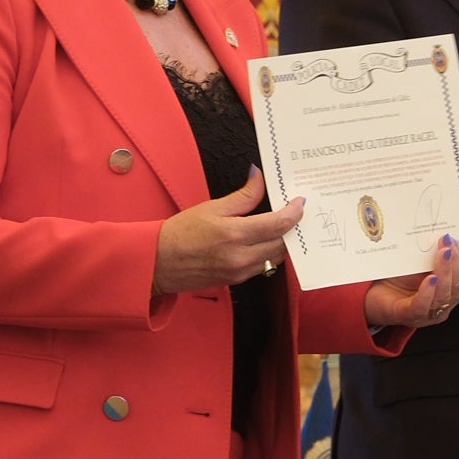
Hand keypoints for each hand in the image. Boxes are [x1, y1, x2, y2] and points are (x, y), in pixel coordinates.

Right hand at [154, 168, 303, 294]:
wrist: (157, 262)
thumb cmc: (179, 233)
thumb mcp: (212, 207)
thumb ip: (243, 196)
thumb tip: (259, 177)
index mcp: (234, 234)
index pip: (278, 225)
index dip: (294, 212)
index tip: (300, 203)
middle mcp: (240, 257)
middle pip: (282, 244)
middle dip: (292, 228)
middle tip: (294, 213)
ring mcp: (239, 272)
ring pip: (275, 258)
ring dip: (282, 243)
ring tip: (282, 226)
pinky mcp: (236, 281)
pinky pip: (262, 267)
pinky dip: (268, 254)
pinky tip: (265, 242)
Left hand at [364, 233, 458, 328]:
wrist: (372, 293)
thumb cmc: (398, 276)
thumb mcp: (419, 260)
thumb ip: (431, 251)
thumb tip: (440, 229)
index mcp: (451, 288)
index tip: (458, 241)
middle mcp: (444, 303)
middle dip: (455, 261)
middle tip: (447, 241)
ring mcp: (428, 313)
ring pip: (445, 295)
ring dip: (445, 271)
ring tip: (441, 253)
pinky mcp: (408, 316)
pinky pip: (423, 306)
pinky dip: (428, 292)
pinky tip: (430, 278)